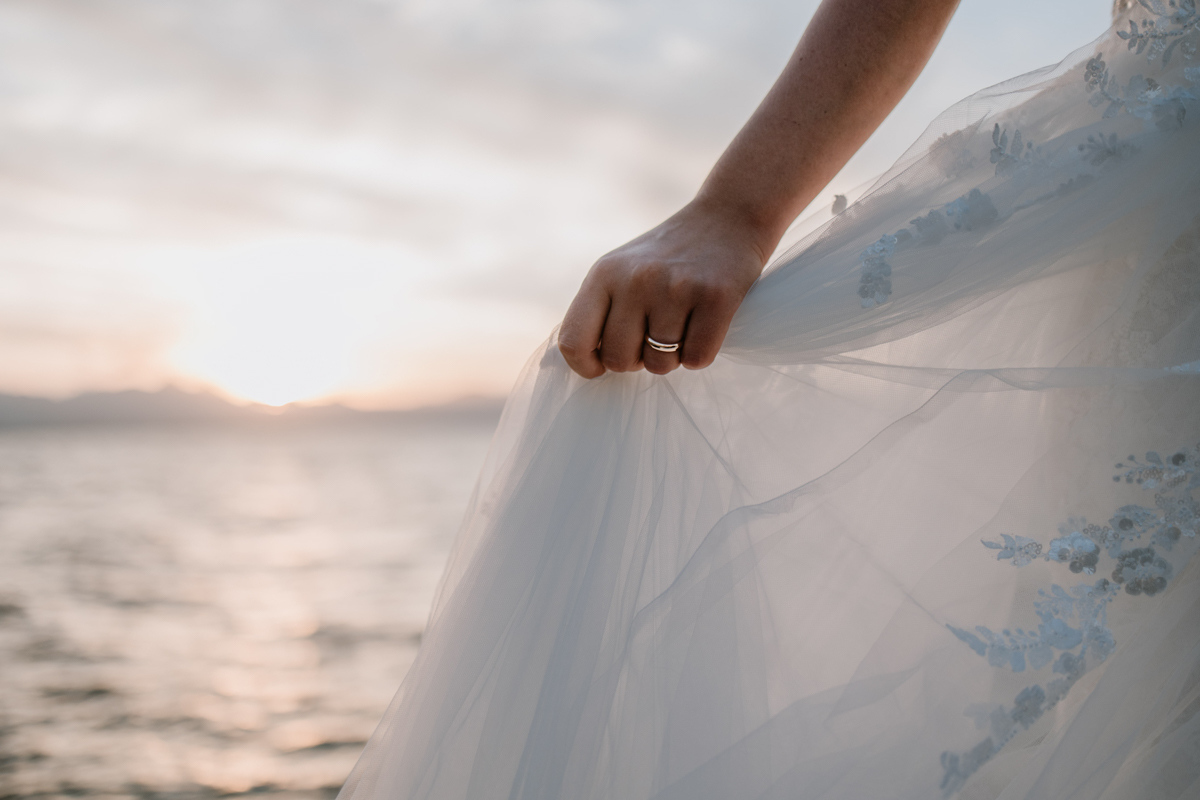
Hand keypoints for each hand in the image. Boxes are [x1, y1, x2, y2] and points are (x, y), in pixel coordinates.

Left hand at [558, 201, 768, 377]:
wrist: (727, 219)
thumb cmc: (668, 258)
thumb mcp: (621, 270)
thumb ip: (598, 310)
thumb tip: (579, 361)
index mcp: (604, 274)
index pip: (573, 341)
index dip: (586, 364)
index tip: (602, 364)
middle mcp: (636, 280)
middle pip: (619, 360)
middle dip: (637, 360)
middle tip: (652, 337)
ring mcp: (676, 288)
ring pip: (660, 364)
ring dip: (671, 357)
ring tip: (680, 326)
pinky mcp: (716, 298)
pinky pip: (697, 359)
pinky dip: (700, 354)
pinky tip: (703, 327)